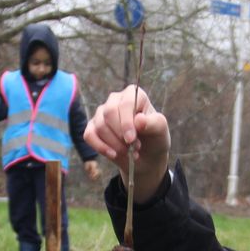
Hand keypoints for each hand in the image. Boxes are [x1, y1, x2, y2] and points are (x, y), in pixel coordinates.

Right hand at [83, 85, 168, 203]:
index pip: (125, 103)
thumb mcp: (160, 131)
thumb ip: (153, 123)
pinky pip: (89, 135)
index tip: (131, 140)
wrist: (146, 157)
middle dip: (120, 135)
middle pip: (109, 113)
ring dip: (115, 144)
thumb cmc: (154, 138)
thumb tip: (139, 120)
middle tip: (134, 148)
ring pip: (100, 126)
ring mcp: (102, 113)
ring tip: (128, 152)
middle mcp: (115, 100)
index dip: (127, 122)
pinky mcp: (92, 127)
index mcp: (133, 94)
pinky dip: (101, 147)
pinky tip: (113, 154)